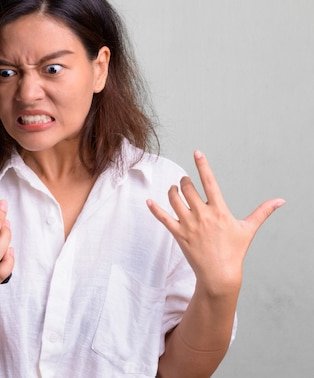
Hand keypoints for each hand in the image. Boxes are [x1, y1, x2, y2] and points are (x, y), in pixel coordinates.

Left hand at [147, 151, 284, 294]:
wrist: (220, 275)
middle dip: (184, 181)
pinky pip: (163, 218)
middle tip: (185, 181)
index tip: (196, 153)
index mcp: (219, 211)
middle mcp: (203, 215)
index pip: (210, 182)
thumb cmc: (234, 251)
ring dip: (172, 191)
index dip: (203, 165)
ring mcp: (189, 225)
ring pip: (174, 200)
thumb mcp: (248, 229)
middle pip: (187, 188)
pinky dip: (154, 209)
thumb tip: (280, 201)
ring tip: (174, 190)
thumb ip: (262, 212)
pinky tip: (148, 201)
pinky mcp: (178, 234)